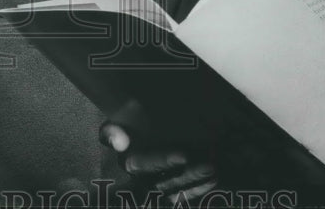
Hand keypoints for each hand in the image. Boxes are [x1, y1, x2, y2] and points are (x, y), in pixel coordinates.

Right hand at [101, 122, 218, 205]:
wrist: (136, 132)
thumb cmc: (127, 128)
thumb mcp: (111, 127)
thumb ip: (110, 133)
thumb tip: (121, 142)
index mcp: (129, 164)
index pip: (144, 165)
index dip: (162, 162)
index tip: (183, 155)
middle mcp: (142, 181)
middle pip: (166, 183)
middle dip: (189, 176)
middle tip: (209, 166)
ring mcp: (158, 189)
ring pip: (178, 192)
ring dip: (197, 183)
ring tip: (213, 171)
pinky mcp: (170, 194)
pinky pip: (183, 197)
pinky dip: (199, 190)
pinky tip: (212, 181)